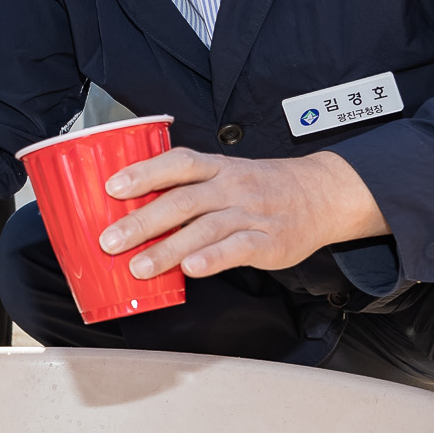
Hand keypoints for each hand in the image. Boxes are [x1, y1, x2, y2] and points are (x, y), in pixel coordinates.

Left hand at [98, 148, 387, 277]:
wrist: (323, 193)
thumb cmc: (264, 187)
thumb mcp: (227, 174)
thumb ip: (188, 190)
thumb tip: (134, 212)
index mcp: (218, 167)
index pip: (177, 163)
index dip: (144, 173)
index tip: (112, 187)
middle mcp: (232, 186)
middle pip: (182, 201)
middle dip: (142, 221)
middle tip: (110, 241)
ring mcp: (252, 214)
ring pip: (205, 228)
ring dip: (168, 248)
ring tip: (139, 267)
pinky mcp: (270, 241)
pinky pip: (239, 249)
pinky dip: (213, 258)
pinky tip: (191, 269)